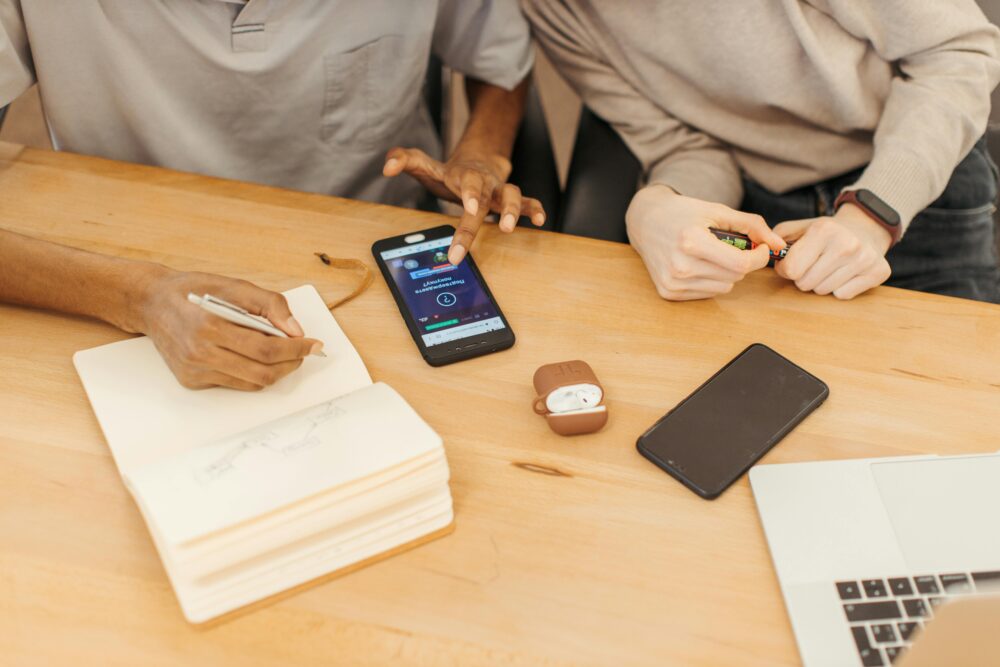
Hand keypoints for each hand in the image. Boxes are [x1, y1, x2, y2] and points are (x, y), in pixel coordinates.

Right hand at [134, 269, 323, 390]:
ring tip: (283, 353)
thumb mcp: (234, 285)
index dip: (295, 349)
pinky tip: (253, 357)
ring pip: (252, 382)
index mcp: (211, 326)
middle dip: (291, 363)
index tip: (313, 344)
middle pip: (262, 371)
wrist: (152, 303)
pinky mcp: (192, 381)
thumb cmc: (195, 291)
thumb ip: (269, 304)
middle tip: (302, 351)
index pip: (266, 348)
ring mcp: (195, 371)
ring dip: (275, 370)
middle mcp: (200, 353)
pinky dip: (252, 373)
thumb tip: (295, 329)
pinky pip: (235, 384)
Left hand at [383, 147, 545, 263]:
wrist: (480, 161)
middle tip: (463, 247)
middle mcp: (484, 183)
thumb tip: (386, 167)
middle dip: (474, 224)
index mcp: (463, 176)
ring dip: (515, 210)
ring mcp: (500, 191)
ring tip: (509, 228)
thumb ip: (405, 160)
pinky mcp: (511, 200)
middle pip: (483, 199)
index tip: (468, 205)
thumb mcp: (426, 164)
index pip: (466, 183)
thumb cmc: (451, 172)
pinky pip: (528, 202)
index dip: (469, 192)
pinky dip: (536, 209)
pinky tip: (541, 220)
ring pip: (513, 195)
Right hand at [625, 185, 785, 299]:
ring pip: (724, 287)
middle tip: (734, 247)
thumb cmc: (683, 213)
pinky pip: (708, 293)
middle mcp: (680, 266)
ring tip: (712, 255)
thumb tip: (779, 245)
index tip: (762, 248)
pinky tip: (698, 265)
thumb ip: (752, 226)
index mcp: (691, 241)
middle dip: (743, 263)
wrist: (646, 222)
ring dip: (727, 273)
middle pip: (735, 276)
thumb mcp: (718, 211)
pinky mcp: (669, 293)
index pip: (740, 263)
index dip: (759, 257)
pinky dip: (711, 280)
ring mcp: (673, 283)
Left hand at [772, 204, 891, 299]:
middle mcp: (846, 244)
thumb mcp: (800, 227)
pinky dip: (839, 288)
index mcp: (824, 230)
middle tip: (813, 264)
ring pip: (823, 291)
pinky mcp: (878, 272)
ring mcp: (864, 259)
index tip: (790, 264)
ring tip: (829, 266)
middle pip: (805, 283)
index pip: (791, 269)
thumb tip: (764, 251)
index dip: (785, 269)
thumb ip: (776, 238)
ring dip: (820, 283)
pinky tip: (844, 272)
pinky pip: (842, 295)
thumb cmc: (826, 232)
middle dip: (803, 277)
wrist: (866, 228)